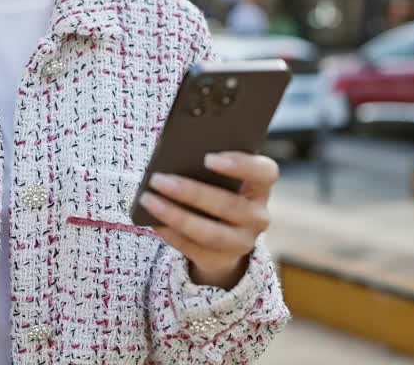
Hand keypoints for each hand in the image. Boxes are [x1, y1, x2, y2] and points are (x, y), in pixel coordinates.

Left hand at [139, 152, 278, 288]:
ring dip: (175, 216)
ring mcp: (243, 241)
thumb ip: (203, 162)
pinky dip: (171, 234)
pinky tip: (152, 221)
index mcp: (260, 186)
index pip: (265, 173)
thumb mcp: (218, 175)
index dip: (241, 164)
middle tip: (158, 179)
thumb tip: (170, 153)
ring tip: (148, 200)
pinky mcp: (223, 260)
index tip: (208, 158)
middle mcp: (258, 216)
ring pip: (210, 233)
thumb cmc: (217, 188)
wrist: (224, 231)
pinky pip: (194, 249)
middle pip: (229, 205)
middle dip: (191, 192)